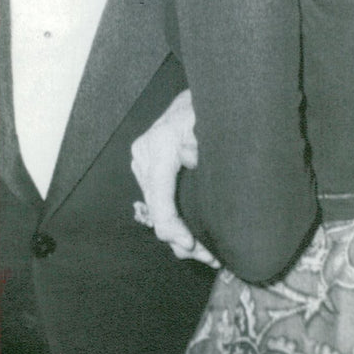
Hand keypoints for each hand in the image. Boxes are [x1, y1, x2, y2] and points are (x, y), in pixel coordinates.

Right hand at [130, 89, 219, 267]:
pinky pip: (157, 203)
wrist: (197, 95)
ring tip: (207, 255)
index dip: (174, 228)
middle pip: (156, 211)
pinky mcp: (147, 169)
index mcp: (159, 146)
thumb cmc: (207, 108)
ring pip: (155, 211)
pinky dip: (174, 221)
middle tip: (211, 258)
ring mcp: (142, 163)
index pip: (160, 199)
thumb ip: (202, 146)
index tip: (193, 246)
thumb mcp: (211, 124)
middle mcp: (144, 156)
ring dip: (178, 236)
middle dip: (181, 239)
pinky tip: (193, 239)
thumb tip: (191, 163)